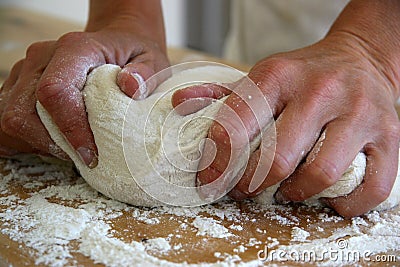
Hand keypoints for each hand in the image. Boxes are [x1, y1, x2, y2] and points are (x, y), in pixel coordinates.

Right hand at [0, 0, 168, 165]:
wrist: (115, 44)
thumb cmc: (133, 55)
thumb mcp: (152, 60)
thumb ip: (146, 73)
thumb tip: (130, 87)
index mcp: (74, 49)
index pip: (54, 92)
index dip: (68, 129)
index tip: (90, 155)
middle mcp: (42, 57)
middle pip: (22, 112)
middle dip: (50, 144)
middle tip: (84, 156)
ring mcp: (25, 71)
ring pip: (9, 120)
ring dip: (37, 144)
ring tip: (70, 148)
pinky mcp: (19, 85)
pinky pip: (6, 121)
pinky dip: (26, 140)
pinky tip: (52, 141)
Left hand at [173, 31, 399, 216]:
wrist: (359, 57)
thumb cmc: (303, 74)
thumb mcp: (262, 76)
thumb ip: (220, 94)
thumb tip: (179, 103)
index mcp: (279, 76)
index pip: (238, 125)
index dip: (217, 163)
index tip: (208, 181)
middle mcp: (321, 91)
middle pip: (278, 159)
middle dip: (252, 185)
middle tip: (245, 190)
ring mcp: (360, 114)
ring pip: (321, 175)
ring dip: (295, 194)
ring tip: (285, 191)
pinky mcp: (390, 135)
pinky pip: (372, 187)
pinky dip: (345, 205)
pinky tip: (327, 199)